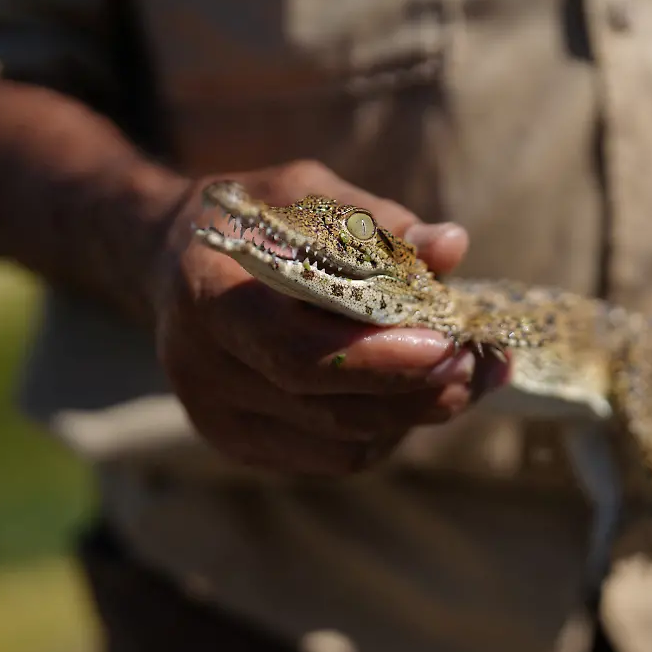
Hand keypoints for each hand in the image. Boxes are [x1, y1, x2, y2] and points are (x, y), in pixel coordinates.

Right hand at [148, 160, 504, 476]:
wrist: (174, 261)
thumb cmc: (254, 218)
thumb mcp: (308, 194)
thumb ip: (378, 224)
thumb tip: (452, 246)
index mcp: (209, 299)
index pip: (299, 354)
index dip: (377, 359)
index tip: (445, 344)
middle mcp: (202, 371)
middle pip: (329, 409)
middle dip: (416, 390)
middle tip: (477, 362)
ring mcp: (219, 418)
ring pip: (341, 443)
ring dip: (414, 414)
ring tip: (466, 375)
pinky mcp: (242, 445)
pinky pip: (333, 457)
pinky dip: (386, 430)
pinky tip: (415, 394)